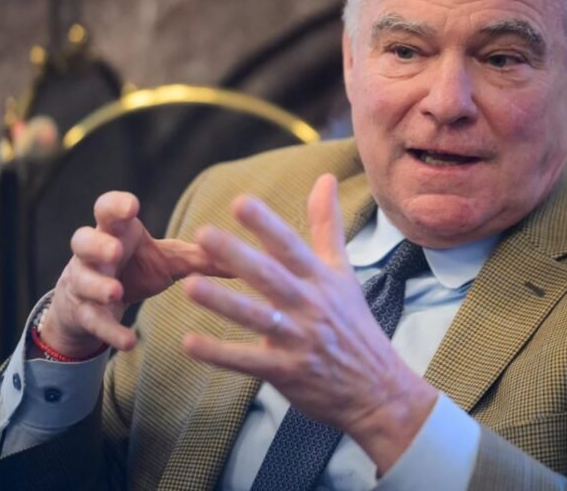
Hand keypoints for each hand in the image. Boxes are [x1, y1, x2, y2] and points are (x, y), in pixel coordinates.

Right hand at [41, 191, 215, 357]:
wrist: (98, 302)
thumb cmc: (137, 268)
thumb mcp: (169, 260)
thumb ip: (203, 256)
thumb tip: (249, 257)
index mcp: (116, 231)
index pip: (106, 209)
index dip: (115, 205)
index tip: (132, 207)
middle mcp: (94, 253)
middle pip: (83, 239)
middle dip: (98, 244)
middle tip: (116, 250)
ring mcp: (85, 283)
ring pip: (81, 280)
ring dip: (97, 285)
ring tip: (115, 292)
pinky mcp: (85, 314)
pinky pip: (93, 321)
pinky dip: (110, 331)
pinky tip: (129, 342)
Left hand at [181, 174, 437, 472]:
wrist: (377, 388)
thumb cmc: (354, 325)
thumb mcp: (344, 272)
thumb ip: (327, 225)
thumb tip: (325, 178)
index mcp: (321, 279)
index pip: (291, 246)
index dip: (267, 225)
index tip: (241, 203)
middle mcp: (310, 306)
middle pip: (270, 277)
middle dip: (237, 256)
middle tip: (204, 235)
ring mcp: (298, 340)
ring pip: (256, 318)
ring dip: (223, 302)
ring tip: (190, 286)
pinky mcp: (287, 372)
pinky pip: (248, 361)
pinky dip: (219, 354)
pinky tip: (189, 342)